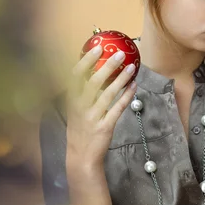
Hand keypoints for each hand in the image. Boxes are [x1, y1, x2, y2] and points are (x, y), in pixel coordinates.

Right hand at [65, 47, 136, 169]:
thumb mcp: (75, 110)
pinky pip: (118, 108)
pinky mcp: (105, 127)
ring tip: (131, 68)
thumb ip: (83, 93)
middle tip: (120, 54)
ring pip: (108, 94)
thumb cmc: (80, 130)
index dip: (86, 60)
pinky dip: (127, 96)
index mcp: (71, 100)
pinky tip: (134, 86)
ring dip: (121, 79)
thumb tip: (98, 71)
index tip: (97, 48)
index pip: (76, 75)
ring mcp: (92, 117)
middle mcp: (80, 107)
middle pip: (94, 82)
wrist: (81, 157)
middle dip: (108, 66)